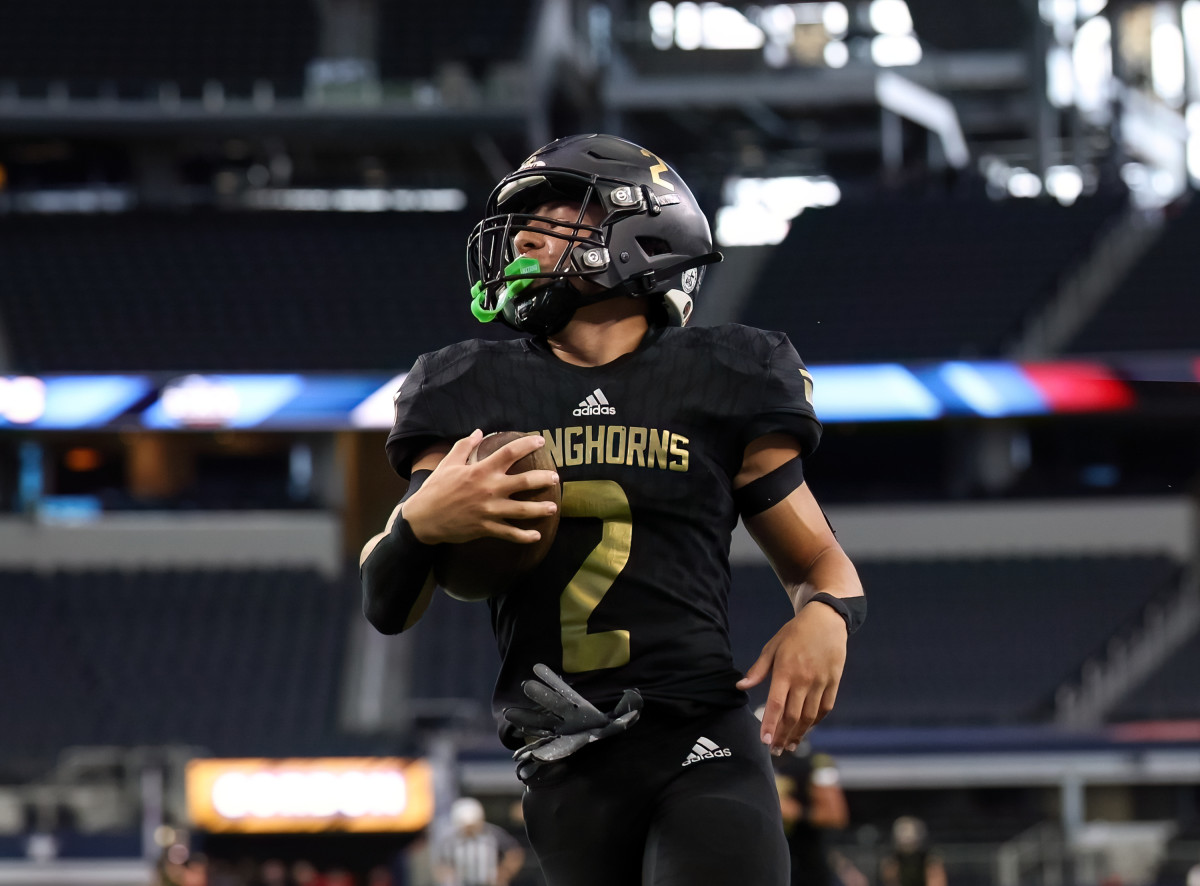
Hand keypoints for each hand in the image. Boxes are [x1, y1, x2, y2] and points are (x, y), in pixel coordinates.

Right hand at [403, 430, 558, 544]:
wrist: (423, 519)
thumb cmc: (436, 489)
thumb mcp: (448, 464)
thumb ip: (463, 446)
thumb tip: (478, 431)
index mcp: (480, 471)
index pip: (509, 453)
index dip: (527, 444)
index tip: (541, 440)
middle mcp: (489, 489)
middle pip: (524, 481)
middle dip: (543, 479)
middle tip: (556, 478)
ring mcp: (489, 510)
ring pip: (522, 510)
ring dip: (540, 509)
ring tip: (553, 508)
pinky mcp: (486, 528)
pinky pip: (509, 533)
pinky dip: (524, 536)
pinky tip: (536, 536)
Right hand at [504, 664, 641, 778]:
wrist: (603, 757)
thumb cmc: (607, 733)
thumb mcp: (619, 721)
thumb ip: (627, 710)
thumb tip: (636, 696)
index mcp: (576, 708)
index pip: (562, 691)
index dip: (551, 680)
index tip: (537, 666)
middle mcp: (563, 719)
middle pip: (549, 705)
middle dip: (539, 696)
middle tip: (526, 685)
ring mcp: (556, 735)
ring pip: (539, 725)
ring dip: (526, 720)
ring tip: (510, 714)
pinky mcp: (555, 752)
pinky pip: (541, 750)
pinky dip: (530, 753)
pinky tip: (519, 754)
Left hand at [737, 600, 846, 754]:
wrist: (826, 620)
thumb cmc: (795, 633)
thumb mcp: (773, 647)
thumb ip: (758, 670)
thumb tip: (741, 686)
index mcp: (786, 671)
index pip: (776, 704)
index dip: (769, 724)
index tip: (764, 742)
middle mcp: (804, 680)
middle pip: (793, 716)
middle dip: (782, 736)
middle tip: (774, 750)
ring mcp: (821, 682)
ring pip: (809, 716)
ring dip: (799, 734)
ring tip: (788, 745)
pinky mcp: (833, 682)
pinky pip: (825, 708)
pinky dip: (815, 722)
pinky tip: (806, 729)